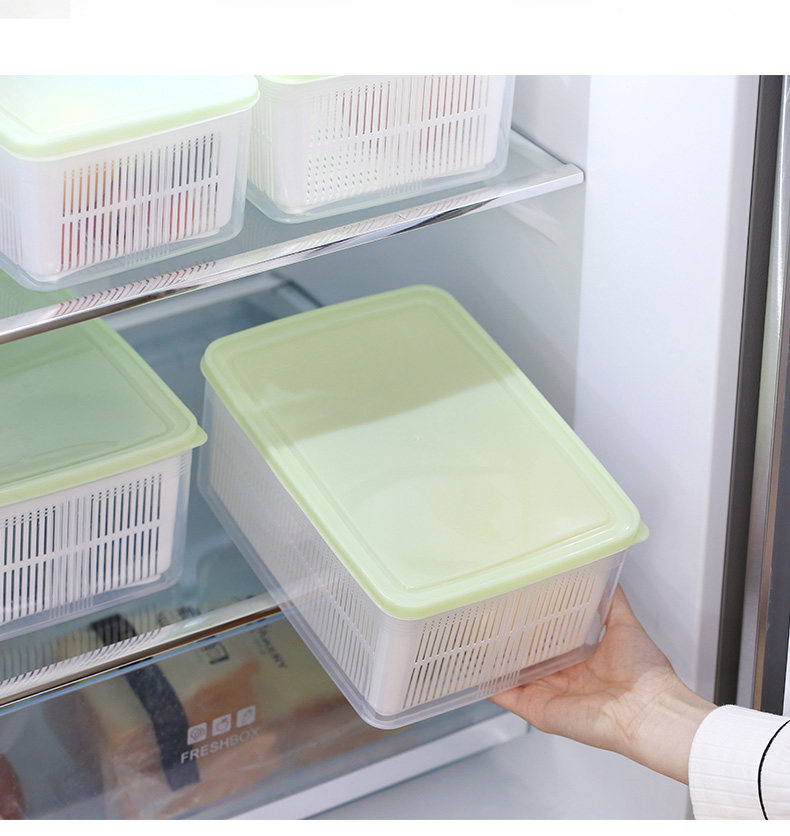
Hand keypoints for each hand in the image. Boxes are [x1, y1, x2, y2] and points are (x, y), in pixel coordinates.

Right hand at [489, 585, 715, 783]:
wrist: (649, 711)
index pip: (547, 639)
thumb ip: (611, 601)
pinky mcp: (537, 709)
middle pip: (525, 657)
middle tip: (485, 616)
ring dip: (491, 659)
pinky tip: (471, 669)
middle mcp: (562, 677)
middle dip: (506, 640)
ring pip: (510, 674)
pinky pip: (505, 697)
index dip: (531, 623)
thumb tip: (605, 572)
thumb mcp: (626, 625)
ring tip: (469, 637)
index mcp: (580, 660)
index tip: (514, 603)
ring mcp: (547, 693)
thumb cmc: (646, 674)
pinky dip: (486, 684)